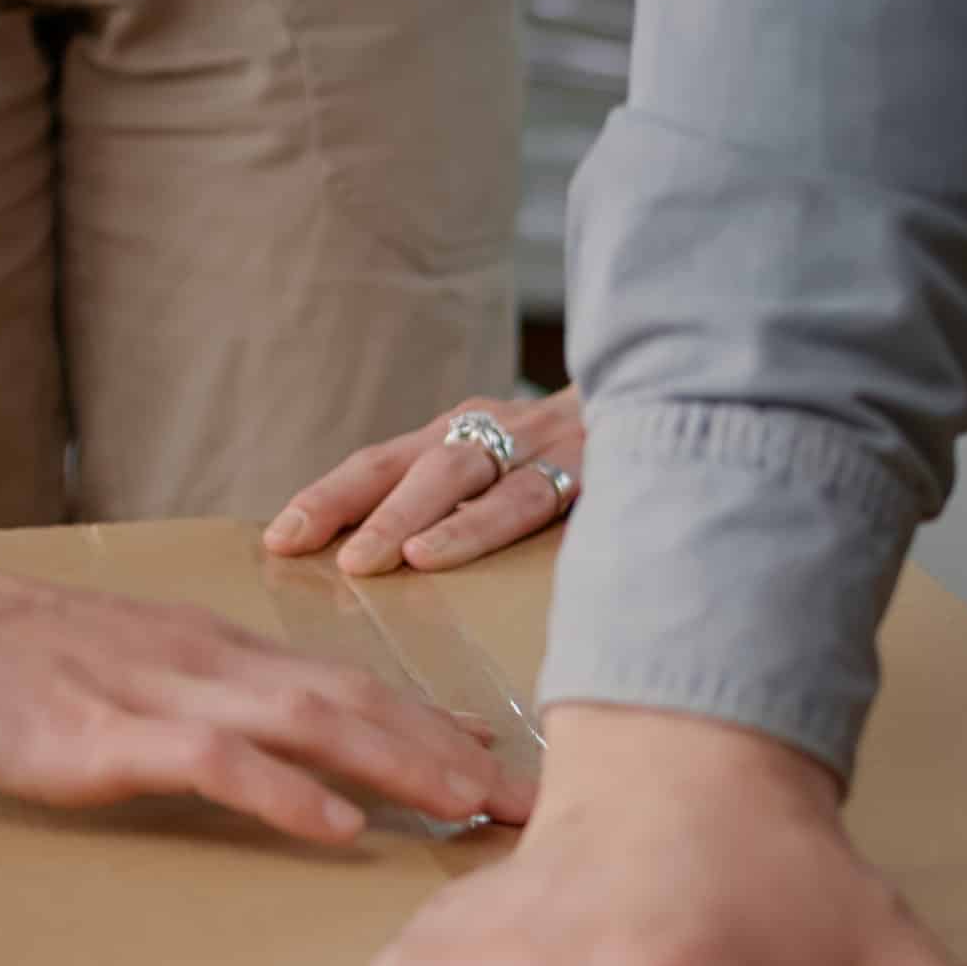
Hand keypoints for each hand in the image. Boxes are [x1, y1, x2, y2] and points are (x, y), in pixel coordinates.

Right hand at [0, 510, 534, 841]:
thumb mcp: (111, 669)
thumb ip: (190, 700)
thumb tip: (266, 744)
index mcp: (211, 651)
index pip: (349, 686)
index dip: (437, 726)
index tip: (512, 768)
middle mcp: (204, 662)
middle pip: (358, 702)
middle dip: (456, 753)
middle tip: (543, 804)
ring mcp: (153, 695)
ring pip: (308, 723)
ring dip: (404, 765)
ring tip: (480, 809)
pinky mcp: (95, 735)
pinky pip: (209, 762)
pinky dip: (282, 792)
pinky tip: (338, 826)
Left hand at [264, 387, 584, 575]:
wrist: (690, 399)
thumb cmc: (588, 460)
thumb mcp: (516, 468)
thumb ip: (462, 502)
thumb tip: (382, 566)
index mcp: (468, 433)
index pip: (382, 462)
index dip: (328, 496)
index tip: (276, 538)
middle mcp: (499, 429)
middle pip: (411, 464)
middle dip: (354, 504)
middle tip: (301, 545)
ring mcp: (546, 444)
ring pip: (462, 475)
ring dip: (411, 517)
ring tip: (374, 560)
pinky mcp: (594, 465)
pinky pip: (529, 498)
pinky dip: (480, 525)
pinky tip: (441, 554)